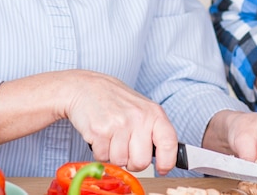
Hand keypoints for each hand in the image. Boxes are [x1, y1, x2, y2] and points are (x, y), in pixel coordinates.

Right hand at [62, 70, 178, 173]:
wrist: (87, 87)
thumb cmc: (116, 100)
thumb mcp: (142, 109)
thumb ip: (153, 130)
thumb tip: (165, 157)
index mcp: (153, 113)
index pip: (169, 142)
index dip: (167, 161)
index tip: (162, 168)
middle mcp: (139, 118)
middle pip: (141, 162)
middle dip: (132, 161)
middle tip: (126, 147)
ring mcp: (119, 124)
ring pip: (120, 162)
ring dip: (114, 155)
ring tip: (111, 136)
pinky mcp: (100, 131)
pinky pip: (103, 158)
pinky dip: (100, 151)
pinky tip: (101, 135)